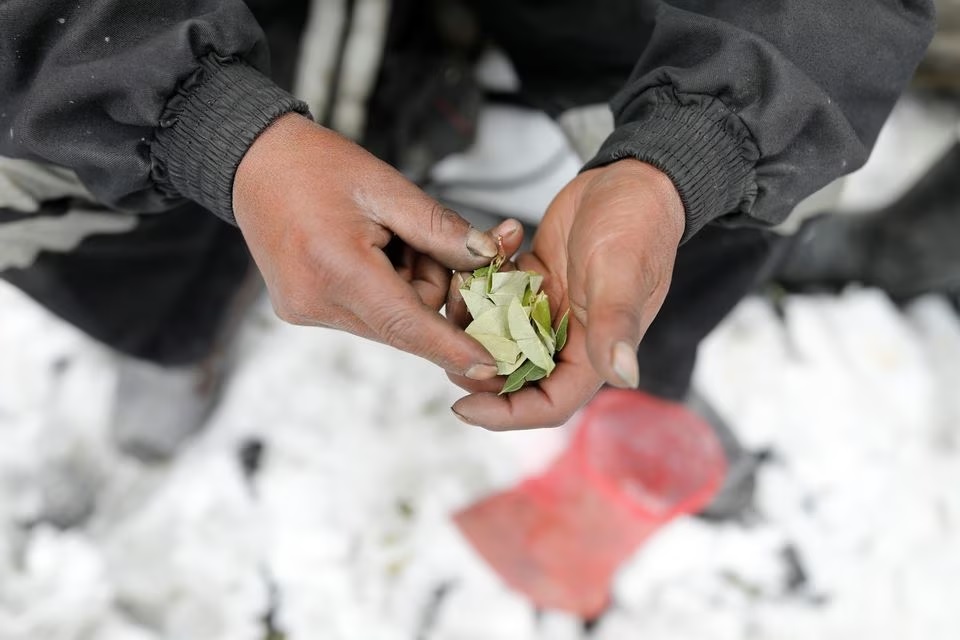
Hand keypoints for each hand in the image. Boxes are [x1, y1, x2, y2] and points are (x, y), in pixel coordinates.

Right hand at [232, 113, 523, 378]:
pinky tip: (367, 250)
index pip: (406, 324)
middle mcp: (316, 301)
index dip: (451, 347)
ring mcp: (306, 310)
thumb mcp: (387, 186)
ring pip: (388, 320)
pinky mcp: (303, 310)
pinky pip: (365, 313)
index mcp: (336, 268)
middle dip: (429, 285)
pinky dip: (382, 288)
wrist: (255, 162)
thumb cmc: (318, 165)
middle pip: (404, 322)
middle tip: (419, 239)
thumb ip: (439, 228)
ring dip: (404, 285)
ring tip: (384, 236)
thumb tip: (488, 259)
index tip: (489, 365)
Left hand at [448, 159, 684, 428]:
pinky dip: (482, 280)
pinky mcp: (531, 282)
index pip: (549, 403)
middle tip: (442, 339)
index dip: (507, 414)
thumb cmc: (638, 225)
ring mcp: (546, 310)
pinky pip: (494, 295)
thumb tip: (624, 375)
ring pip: (496, 334)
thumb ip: (616, 323)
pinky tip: (484, 255)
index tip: (462, 407)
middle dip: (475, 363)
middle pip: (513, 375)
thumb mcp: (623, 273)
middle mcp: (568, 338)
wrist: (634, 179)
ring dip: (471, 317)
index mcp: (594, 352)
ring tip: (458, 285)